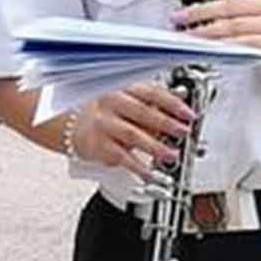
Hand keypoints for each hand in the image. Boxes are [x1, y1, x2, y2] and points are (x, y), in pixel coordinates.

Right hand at [68, 79, 191, 179]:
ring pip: (132, 135)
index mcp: (123, 88)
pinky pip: (120, 157)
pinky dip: (137, 166)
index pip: (151, 93)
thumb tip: (181, 97)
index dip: (172, 104)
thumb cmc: (105, 112)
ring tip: (171, 155)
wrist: (71, 126)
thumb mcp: (129, 99)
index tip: (188, 114)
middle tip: (184, 132)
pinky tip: (149, 172)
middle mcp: (111, 104)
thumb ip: (154, 99)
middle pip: (143, 112)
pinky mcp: (98, 145)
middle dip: (166, 123)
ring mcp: (104, 124)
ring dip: (155, 146)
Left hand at [174, 0, 260, 65]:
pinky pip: (244, 44)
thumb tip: (205, 16)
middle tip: (179, 18)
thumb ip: (242, 13)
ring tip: (187, 36)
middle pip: (227, 5)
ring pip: (232, 26)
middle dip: (198, 12)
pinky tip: (210, 50)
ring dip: (205, 32)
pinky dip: (224, 47)